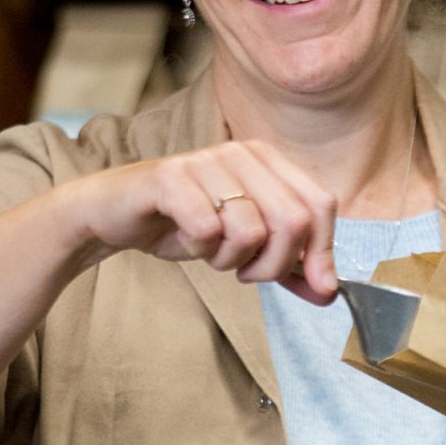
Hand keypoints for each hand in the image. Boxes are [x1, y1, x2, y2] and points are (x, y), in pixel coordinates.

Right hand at [70, 141, 337, 302]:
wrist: (116, 214)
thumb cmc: (185, 223)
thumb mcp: (246, 247)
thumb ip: (289, 266)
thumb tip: (330, 292)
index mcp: (267, 160)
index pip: (320, 204)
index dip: (322, 251)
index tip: (313, 286)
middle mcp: (242, 152)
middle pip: (292, 220)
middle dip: (274, 264)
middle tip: (246, 271)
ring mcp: (207, 160)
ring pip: (251, 230)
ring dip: (230, 258)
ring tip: (210, 249)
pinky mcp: (171, 176)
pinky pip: (208, 229)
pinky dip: (200, 249)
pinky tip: (186, 239)